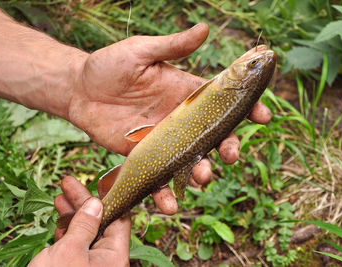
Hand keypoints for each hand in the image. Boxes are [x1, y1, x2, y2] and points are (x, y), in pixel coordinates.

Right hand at [29, 176, 130, 266]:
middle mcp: (106, 259)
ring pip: (85, 231)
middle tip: (68, 183)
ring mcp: (89, 263)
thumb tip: (96, 203)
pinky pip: (74, 243)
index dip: (108, 197)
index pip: (118, 218)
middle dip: (83, 202)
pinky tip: (59, 216)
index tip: (98, 180)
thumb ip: (85, 225)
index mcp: (115, 255)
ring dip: (72, 213)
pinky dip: (65, 229)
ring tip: (60, 195)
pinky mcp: (74, 266)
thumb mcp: (71, 251)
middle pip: (100, 221)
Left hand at [67, 23, 271, 213]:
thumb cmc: (108, 66)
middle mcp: (180, 120)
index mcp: (185, 93)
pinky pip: (160, 178)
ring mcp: (164, 141)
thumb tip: (205, 28)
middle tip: (231, 154)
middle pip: (213, 137)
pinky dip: (166, 194)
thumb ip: (172, 46)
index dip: (245, 109)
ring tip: (201, 177)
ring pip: (192, 162)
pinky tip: (170, 204)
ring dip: (201, 173)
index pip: (222, 101)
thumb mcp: (140, 51)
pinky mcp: (144, 158)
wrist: (78, 90)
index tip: (262, 116)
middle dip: (228, 147)